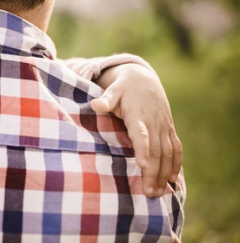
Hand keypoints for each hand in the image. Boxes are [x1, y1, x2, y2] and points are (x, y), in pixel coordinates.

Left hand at [91, 63, 181, 197]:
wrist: (144, 79)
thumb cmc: (124, 88)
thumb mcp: (113, 90)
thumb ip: (106, 99)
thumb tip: (95, 104)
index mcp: (139, 115)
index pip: (141, 135)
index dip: (142, 150)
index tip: (141, 166)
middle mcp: (154, 123)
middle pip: (156, 151)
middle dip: (153, 173)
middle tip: (148, 192)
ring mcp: (164, 127)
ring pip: (168, 154)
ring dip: (164, 174)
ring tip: (158, 193)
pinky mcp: (169, 129)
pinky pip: (176, 148)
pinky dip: (177, 164)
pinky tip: (173, 180)